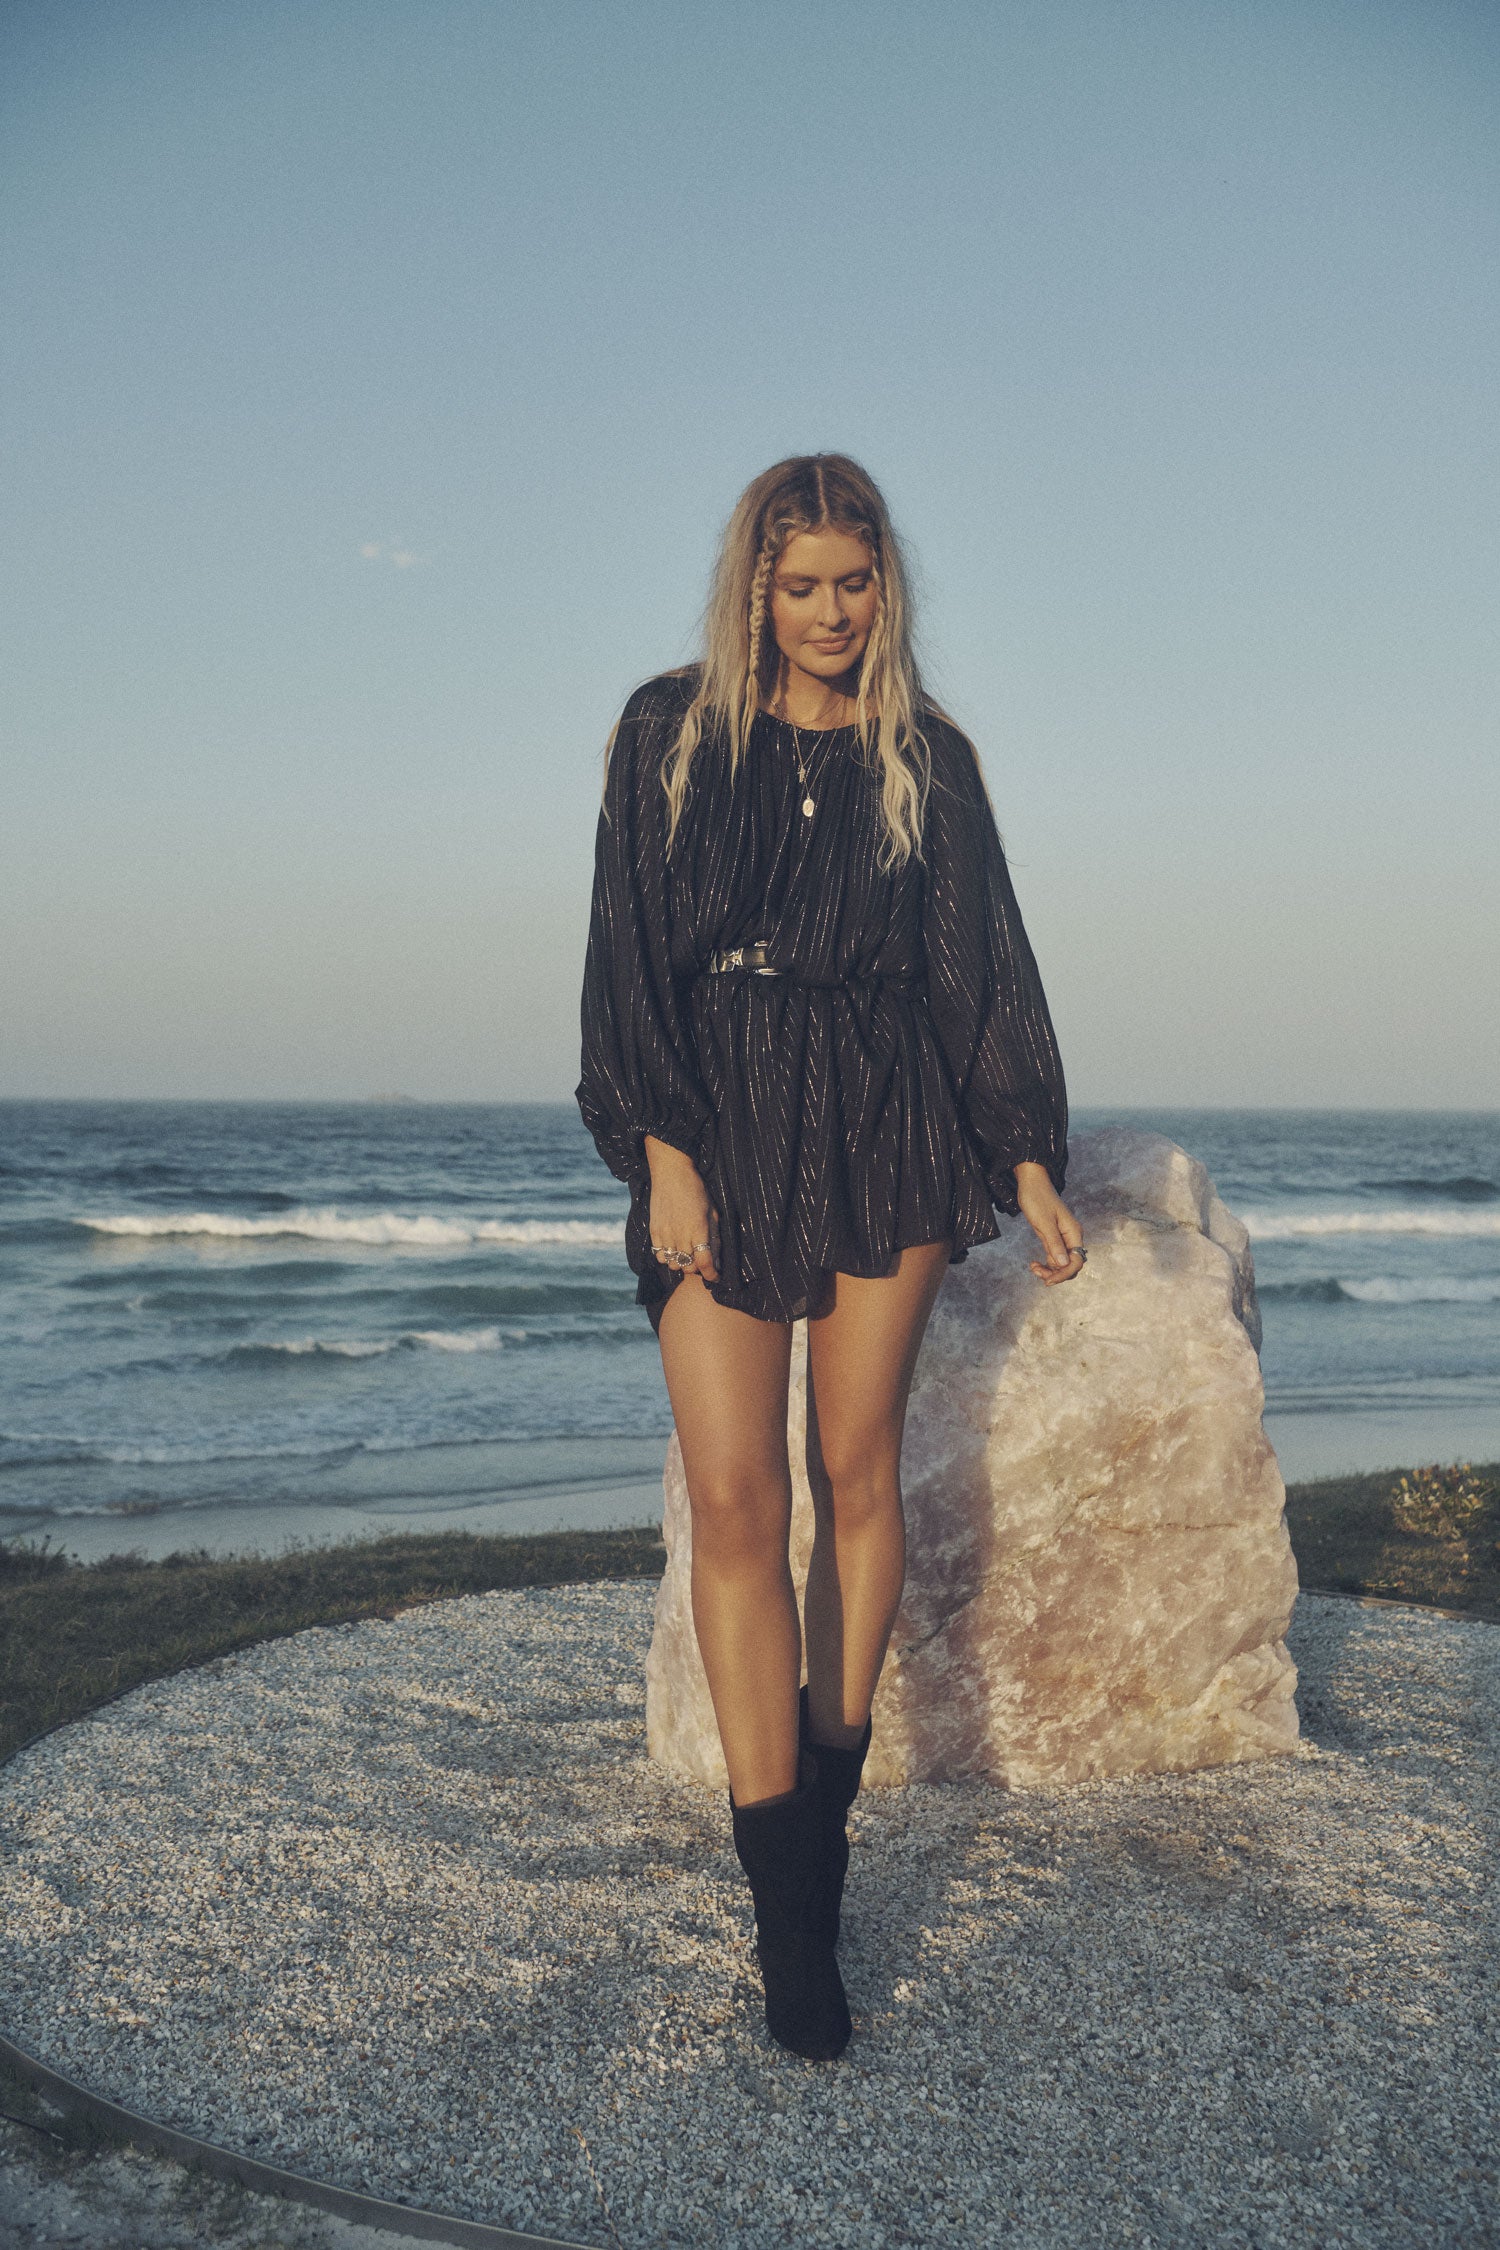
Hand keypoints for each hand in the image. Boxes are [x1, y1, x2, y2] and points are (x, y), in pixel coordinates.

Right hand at [644, 1136, 720, 1283]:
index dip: (712, 1275)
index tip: (716, 1277)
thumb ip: (715, 1238)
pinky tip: (674, 1248)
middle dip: (698, 1269)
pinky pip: (659, 1256)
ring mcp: (665, 1234)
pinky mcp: (654, 1232)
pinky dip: (667, 1258)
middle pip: (688, 1267)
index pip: (704, 1263)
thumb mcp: (712, 1212)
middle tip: (702, 1262)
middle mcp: (680, 1234)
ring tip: (687, 1254)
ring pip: (673, 1265)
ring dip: (682, 1264)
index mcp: (698, 1229)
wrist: (671, 1174)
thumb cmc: (696, 1191)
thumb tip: (717, 1261)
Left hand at [1014, 1160, 1084, 1284]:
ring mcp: (1062, 1237)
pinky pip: (1054, 1256)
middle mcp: (1071, 1236)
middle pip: (1071, 1264)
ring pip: (1062, 1262)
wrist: (1031, 1183)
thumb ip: (1054, 1244)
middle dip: (1056, 1273)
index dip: (1064, 1273)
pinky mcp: (1053, 1236)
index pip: (1076, 1261)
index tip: (1048, 1280)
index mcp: (1074, 1232)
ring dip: (1049, 1270)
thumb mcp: (1044, 1223)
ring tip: (1033, 1267)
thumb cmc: (1037, 1199)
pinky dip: (1046, 1263)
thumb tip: (1064, 1264)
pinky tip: (1034, 1263)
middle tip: (1037, 1273)